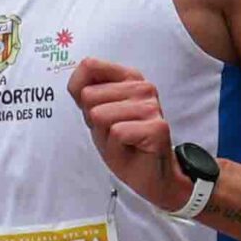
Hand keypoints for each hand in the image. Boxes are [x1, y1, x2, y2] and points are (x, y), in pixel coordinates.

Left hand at [66, 57, 188, 211]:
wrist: (146, 174)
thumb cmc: (122, 143)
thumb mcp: (95, 112)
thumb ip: (85, 87)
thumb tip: (84, 65)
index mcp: (129, 78)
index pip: (88, 66)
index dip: (83, 96)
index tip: (100, 111)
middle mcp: (143, 87)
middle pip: (90, 96)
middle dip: (95, 121)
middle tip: (114, 132)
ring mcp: (151, 106)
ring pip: (100, 115)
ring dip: (106, 136)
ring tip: (122, 141)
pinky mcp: (156, 127)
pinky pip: (116, 133)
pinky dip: (116, 148)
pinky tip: (131, 148)